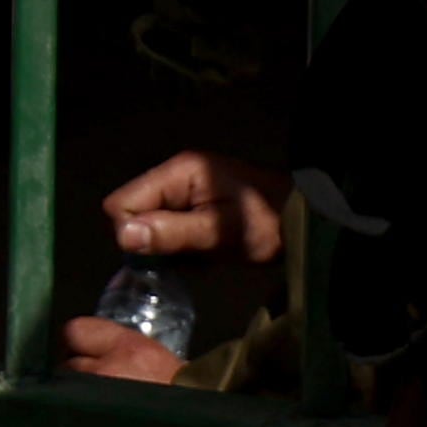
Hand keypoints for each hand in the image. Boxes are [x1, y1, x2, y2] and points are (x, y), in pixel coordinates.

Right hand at [55, 152, 287, 380]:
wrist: (305, 221)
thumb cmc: (266, 221)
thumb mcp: (219, 232)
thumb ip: (171, 232)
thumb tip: (124, 235)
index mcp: (179, 172)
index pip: (121, 202)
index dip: (131, 231)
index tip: (159, 251)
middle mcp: (176, 177)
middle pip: (132, 215)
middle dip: (150, 242)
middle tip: (185, 253)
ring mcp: (185, 193)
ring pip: (148, 229)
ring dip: (166, 249)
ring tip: (199, 253)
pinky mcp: (193, 210)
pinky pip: (167, 234)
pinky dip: (180, 250)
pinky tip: (204, 254)